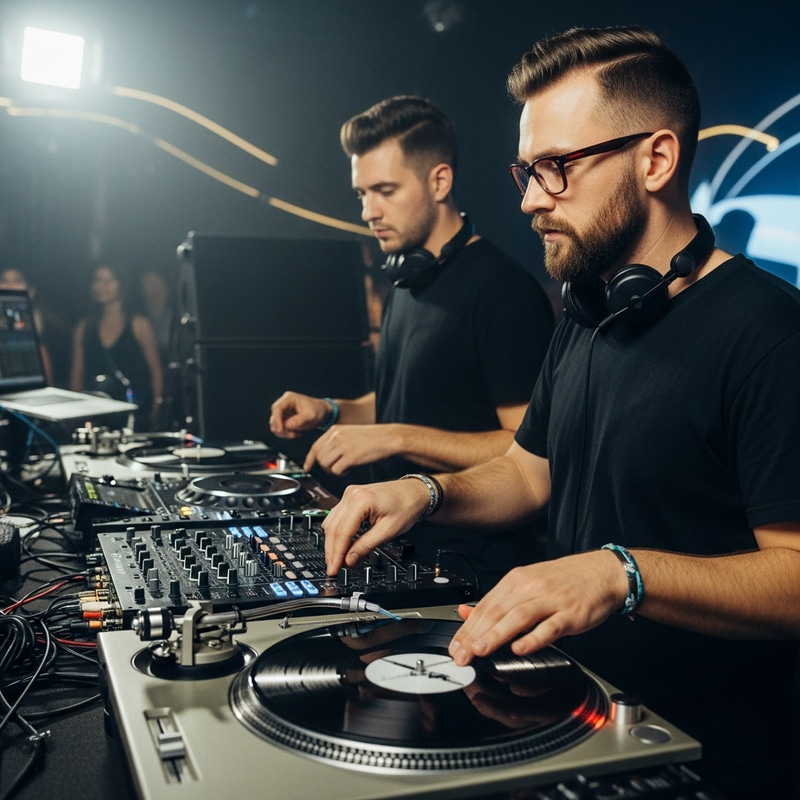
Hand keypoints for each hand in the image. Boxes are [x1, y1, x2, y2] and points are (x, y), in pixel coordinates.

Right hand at [269, 391, 329, 438]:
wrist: (323, 412)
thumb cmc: (318, 410)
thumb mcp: (310, 415)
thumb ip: (299, 420)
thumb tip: (287, 425)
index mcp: (289, 398)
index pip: (277, 408)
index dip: (276, 420)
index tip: (280, 430)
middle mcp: (284, 404)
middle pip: (274, 417)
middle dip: (281, 428)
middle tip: (292, 434)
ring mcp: (284, 412)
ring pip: (276, 424)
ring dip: (284, 432)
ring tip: (296, 434)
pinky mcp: (286, 419)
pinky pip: (281, 428)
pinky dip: (287, 433)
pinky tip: (296, 433)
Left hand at [303, 424, 395, 473]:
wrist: (388, 437)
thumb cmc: (372, 437)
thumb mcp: (349, 433)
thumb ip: (335, 440)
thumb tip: (323, 454)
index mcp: (335, 430)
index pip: (315, 447)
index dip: (310, 459)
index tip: (308, 467)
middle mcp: (337, 436)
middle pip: (319, 457)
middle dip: (325, 467)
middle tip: (335, 468)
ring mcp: (344, 445)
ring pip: (326, 464)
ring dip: (332, 471)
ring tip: (343, 468)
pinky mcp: (351, 455)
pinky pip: (336, 470)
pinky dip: (341, 473)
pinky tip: (348, 469)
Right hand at [322, 479, 430, 574]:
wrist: (414, 491)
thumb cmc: (406, 506)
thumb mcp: (388, 530)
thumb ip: (366, 546)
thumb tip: (349, 560)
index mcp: (360, 500)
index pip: (342, 532)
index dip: (337, 554)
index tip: (335, 569)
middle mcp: (351, 494)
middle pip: (333, 528)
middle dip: (332, 551)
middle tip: (333, 568)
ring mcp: (349, 494)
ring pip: (331, 522)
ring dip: (332, 542)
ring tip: (335, 560)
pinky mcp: (350, 497)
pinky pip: (336, 517)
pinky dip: (336, 532)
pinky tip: (339, 544)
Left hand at [448, 550, 628, 665]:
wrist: (602, 572)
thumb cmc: (564, 580)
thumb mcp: (527, 583)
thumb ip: (498, 600)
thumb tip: (467, 612)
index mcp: (517, 580)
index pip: (486, 605)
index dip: (467, 627)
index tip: (455, 646)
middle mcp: (531, 587)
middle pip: (497, 611)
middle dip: (476, 635)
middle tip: (461, 654)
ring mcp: (551, 600)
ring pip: (519, 617)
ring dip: (497, 635)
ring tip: (480, 650)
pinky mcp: (570, 613)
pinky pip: (549, 627)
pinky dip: (533, 638)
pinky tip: (519, 648)